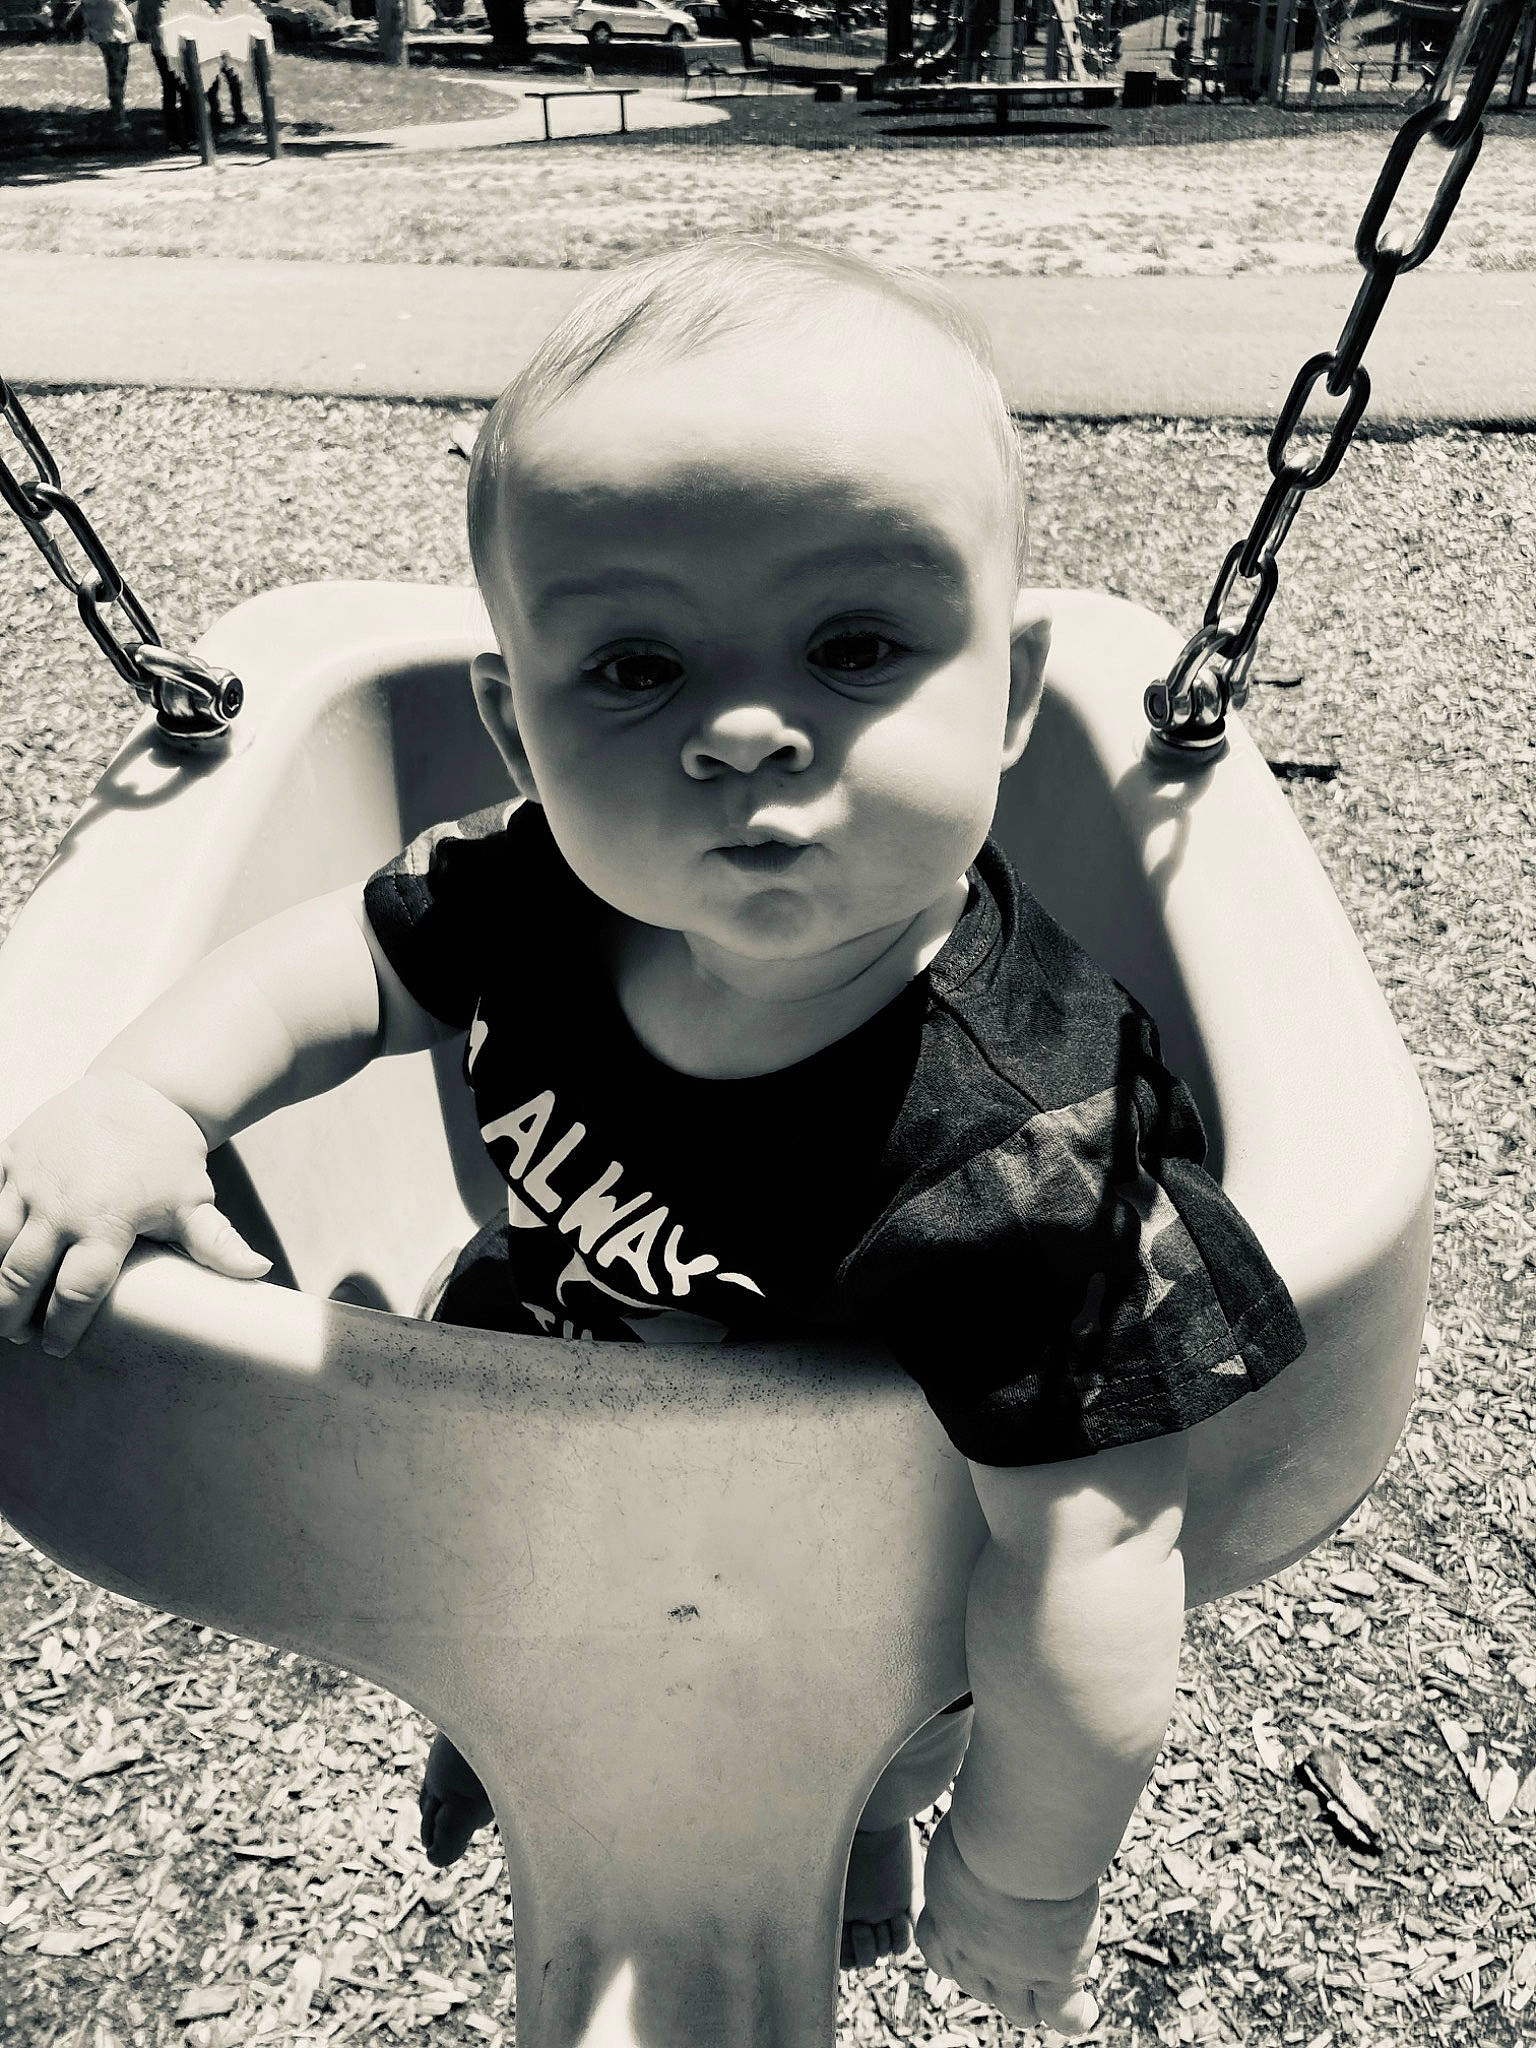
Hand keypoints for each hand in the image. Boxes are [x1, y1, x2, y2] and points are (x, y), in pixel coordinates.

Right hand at [0, 1070, 269, 1356]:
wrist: (142, 1091)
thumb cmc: (170, 1156)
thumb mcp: (195, 1201)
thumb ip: (219, 1244)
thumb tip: (259, 1272)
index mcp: (107, 1222)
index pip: (77, 1292)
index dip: (64, 1328)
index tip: (60, 1349)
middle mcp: (61, 1205)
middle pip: (21, 1277)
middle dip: (12, 1315)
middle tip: (19, 1336)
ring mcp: (30, 1179)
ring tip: (1, 1305)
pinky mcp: (10, 1157)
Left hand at [916, 1812, 1100, 2036]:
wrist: (1016, 1845)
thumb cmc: (987, 1819)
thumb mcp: (964, 1827)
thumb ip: (971, 1839)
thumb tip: (983, 1809)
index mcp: (945, 1918)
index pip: (941, 1954)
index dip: (960, 1950)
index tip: (977, 1931)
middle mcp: (973, 1956)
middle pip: (982, 1988)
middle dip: (998, 1976)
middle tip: (1022, 1948)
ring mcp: (1014, 1973)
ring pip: (1021, 2012)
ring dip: (1034, 1999)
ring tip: (1053, 1981)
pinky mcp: (1056, 1978)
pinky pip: (1064, 2017)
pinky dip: (1075, 2016)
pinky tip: (1084, 2009)